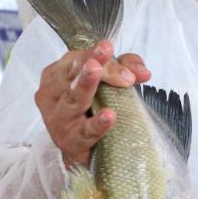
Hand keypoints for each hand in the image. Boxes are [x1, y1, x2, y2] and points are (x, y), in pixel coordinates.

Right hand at [35, 40, 150, 167]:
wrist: (79, 148)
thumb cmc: (89, 108)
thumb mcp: (105, 82)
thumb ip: (125, 68)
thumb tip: (144, 71)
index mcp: (58, 74)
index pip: (76, 58)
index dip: (96, 54)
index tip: (111, 50)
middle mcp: (53, 93)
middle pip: (73, 73)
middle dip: (91, 62)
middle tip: (104, 52)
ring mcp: (59, 118)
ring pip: (74, 98)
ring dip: (86, 84)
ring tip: (96, 71)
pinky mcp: (71, 140)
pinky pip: (85, 130)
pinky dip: (97, 123)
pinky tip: (109, 115)